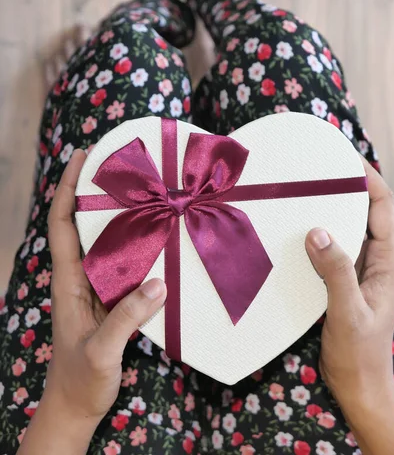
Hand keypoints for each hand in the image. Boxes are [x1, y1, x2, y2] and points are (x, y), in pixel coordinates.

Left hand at [18, 150, 166, 454]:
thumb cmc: (80, 379)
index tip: (83, 157)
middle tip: (123, 164)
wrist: (77, 406)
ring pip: (105, 240)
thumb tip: (159, 282)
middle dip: (96, 189)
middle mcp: (80, 275)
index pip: (63, 223)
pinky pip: (124, 262)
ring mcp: (96, 286)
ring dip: (119, 214)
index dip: (69, 188)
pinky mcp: (112, 298)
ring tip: (145, 190)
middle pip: (82, 222)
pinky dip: (137, 243)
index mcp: (68, 280)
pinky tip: (158, 237)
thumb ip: (126, 317)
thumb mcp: (101, 350)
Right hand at [306, 158, 393, 453]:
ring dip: (328, 209)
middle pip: (364, 213)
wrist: (356, 386)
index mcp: (386, 263)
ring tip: (302, 191)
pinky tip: (293, 229)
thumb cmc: (360, 353)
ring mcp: (355, 270)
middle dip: (346, 188)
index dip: (370, 181)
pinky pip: (327, 249)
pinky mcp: (338, 281)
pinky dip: (314, 233)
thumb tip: (316, 231)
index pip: (383, 210)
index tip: (347, 158)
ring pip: (344, 229)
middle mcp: (372, 260)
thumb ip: (336, 273)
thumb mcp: (349, 312)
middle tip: (316, 169)